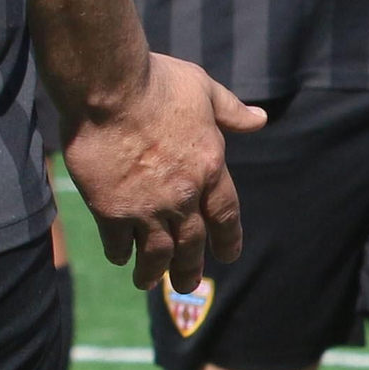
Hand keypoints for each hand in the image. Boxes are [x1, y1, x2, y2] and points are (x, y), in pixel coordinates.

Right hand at [61, 54, 265, 292]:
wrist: (109, 89)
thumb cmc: (158, 83)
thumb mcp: (204, 90)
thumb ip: (231, 111)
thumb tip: (260, 119)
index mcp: (211, 169)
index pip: (226, 215)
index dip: (228, 239)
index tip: (228, 256)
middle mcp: (183, 196)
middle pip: (191, 244)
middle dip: (190, 268)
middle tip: (187, 286)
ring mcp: (147, 207)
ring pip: (156, 252)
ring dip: (154, 271)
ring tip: (149, 283)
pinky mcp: (111, 209)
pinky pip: (118, 242)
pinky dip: (120, 253)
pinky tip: (120, 258)